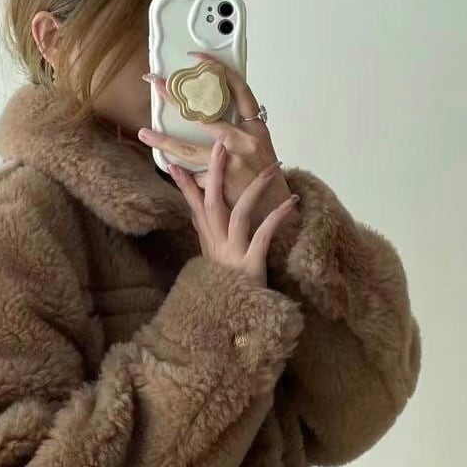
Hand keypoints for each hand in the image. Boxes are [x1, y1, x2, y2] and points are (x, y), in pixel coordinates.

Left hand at [138, 49, 294, 227]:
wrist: (276, 211)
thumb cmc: (265, 178)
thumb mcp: (261, 146)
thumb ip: (240, 128)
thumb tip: (211, 111)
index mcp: (256, 127)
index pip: (237, 88)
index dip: (216, 69)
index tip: (196, 58)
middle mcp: (244, 141)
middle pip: (204, 114)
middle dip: (177, 98)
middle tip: (156, 84)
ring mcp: (231, 163)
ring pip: (190, 150)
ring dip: (164, 142)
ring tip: (144, 134)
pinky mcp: (220, 186)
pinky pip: (193, 176)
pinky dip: (181, 175)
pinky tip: (169, 169)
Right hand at [158, 141, 297, 286]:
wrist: (235, 321)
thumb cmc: (230, 289)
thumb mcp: (212, 262)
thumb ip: (208, 237)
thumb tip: (199, 214)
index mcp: (208, 242)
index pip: (193, 207)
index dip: (185, 184)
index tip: (175, 162)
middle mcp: (217, 245)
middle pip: (211, 202)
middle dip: (215, 172)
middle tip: (221, 145)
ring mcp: (233, 254)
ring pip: (238, 212)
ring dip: (255, 188)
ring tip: (271, 168)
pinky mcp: (251, 265)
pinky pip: (264, 234)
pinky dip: (277, 217)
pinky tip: (291, 203)